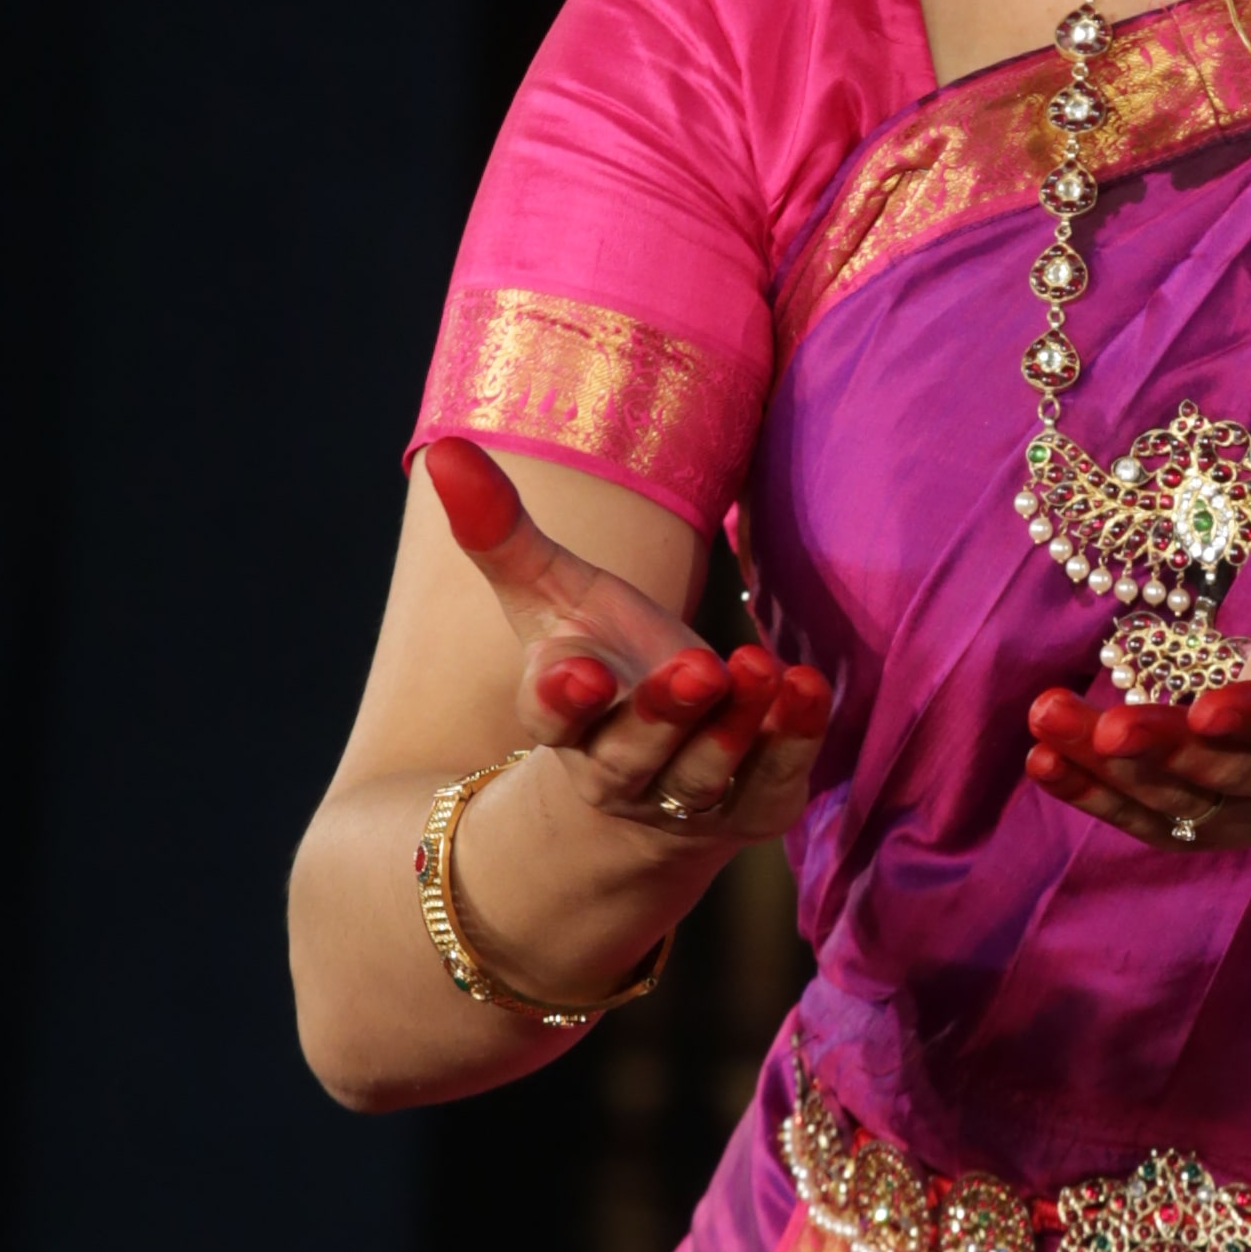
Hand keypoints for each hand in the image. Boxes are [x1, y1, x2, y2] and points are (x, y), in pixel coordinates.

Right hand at [421, 438, 831, 850]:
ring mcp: (687, 797)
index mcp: (561, 721)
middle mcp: (618, 770)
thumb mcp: (550, 595)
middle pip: (632, 755)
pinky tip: (807, 685)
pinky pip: (775, 777)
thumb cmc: (600, 659)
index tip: (578, 671)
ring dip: (734, 725)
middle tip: (697, 667)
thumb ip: (501, 533)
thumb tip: (442, 447)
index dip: (561, 698)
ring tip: (761, 667)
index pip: (550, 719)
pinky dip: (795, 736)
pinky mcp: (755, 803)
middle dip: (663, 714)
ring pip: (704, 773)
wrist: (661, 766)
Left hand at [1023, 456, 1250, 876]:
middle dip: (1164, 749)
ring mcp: (1243, 808)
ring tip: (1045, 722)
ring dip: (1106, 768)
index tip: (1212, 709)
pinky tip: (1041, 760)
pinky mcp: (1202, 821)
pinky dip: (1093, 796)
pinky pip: (1145, 818)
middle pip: (1223, 771)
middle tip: (1105, 724)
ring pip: (1174, 799)